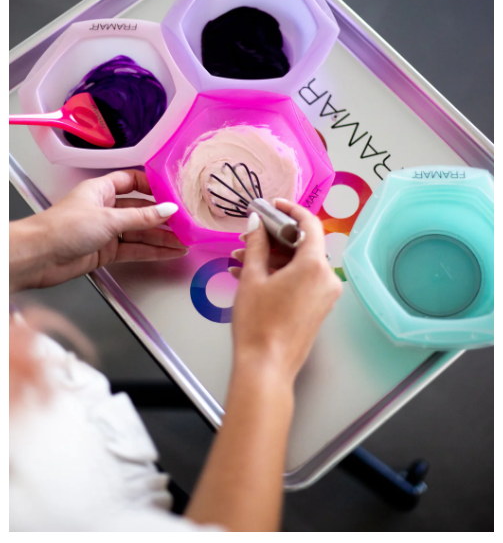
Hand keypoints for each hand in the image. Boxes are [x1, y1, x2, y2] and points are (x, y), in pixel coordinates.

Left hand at [9, 169, 187, 291]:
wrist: (38, 257)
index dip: (152, 186)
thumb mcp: (108, 218)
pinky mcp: (105, 251)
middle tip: (185, 221)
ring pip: (139, 232)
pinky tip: (168, 252)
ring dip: (160, 237)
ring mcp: (105, 231)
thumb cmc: (63, 227)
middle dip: (162, 217)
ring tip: (184, 241)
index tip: (172, 192)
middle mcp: (104, 208)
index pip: (132, 181)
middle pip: (140, 210)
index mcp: (101, 190)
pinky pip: (134, 249)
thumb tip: (168, 210)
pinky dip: (151, 251)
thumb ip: (141, 217)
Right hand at [229, 199, 341, 384]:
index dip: (290, 210)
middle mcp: (327, 278)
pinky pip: (301, 280)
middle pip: (303, 244)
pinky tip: (251, 276)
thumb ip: (257, 244)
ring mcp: (325, 295)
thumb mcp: (252, 278)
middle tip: (249, 236)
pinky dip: (280, 274)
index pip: (309, 224)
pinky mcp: (318, 308)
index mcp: (314, 265)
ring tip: (241, 260)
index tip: (273, 205)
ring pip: (299, 263)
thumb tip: (256, 223)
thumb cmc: (258, 323)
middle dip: (273, 238)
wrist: (266, 368)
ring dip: (272, 258)